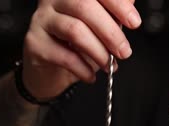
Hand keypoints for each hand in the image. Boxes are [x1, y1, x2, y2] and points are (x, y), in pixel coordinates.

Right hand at [21, 0, 140, 100]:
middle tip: (124, 51)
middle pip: (84, 6)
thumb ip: (112, 15)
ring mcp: (41, 19)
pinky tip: (91, 76)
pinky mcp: (35, 43)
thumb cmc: (75, 47)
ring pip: (75, 30)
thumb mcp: (98, 28)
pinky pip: (64, 55)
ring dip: (98, 52)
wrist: (48, 72)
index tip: (134, 22)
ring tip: (108, 66)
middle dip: (110, 32)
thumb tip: (131, 5)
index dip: (118, 4)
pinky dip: (83, 69)